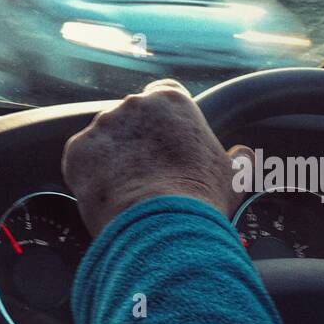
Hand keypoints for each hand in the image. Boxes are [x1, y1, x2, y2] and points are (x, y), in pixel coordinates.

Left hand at [61, 79, 251, 236]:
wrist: (162, 227)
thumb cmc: (201, 201)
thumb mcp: (234, 176)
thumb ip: (240, 157)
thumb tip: (244, 155)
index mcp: (171, 101)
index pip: (162, 96)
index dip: (164, 122)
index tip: (166, 144)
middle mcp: (133, 104)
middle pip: (131, 117)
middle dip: (136, 141)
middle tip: (148, 174)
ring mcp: (102, 125)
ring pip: (105, 139)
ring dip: (113, 159)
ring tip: (130, 190)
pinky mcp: (79, 150)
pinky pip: (83, 160)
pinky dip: (92, 176)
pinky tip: (110, 196)